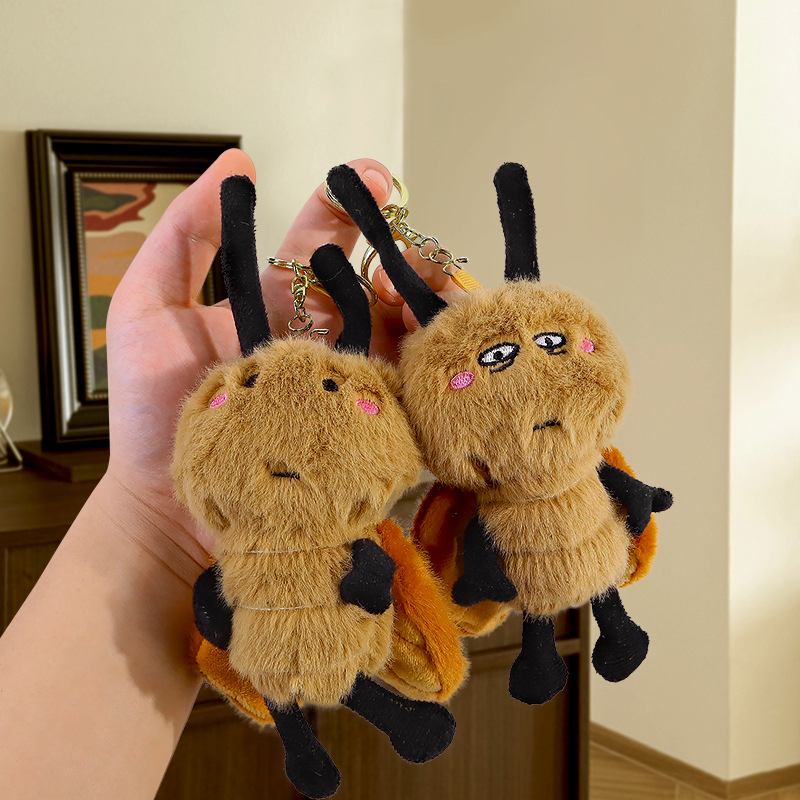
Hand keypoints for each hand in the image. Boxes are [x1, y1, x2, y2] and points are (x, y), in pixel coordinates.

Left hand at [104, 150, 456, 566]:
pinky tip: (437, 343)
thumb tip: (236, 165)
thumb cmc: (150, 411)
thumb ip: (185, 237)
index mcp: (278, 300)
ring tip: (426, 292)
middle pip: (379, 279)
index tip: (369, 180)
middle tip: (415, 244)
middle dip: (407, 250)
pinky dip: (432, 360)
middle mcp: (321, 335)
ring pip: (406, 328)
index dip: (349, 203)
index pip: (325, 239)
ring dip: (427, 301)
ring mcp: (347, 380)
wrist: (165, 502)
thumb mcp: (148, 307)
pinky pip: (411, 387)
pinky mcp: (365, 425)